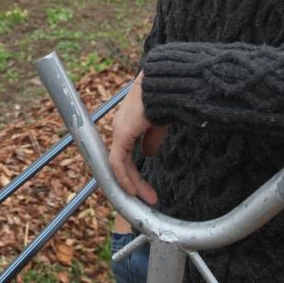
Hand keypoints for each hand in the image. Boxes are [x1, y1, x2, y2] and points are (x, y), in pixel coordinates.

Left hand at [108, 75, 167, 205]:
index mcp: (128, 123)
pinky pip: (118, 163)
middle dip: (134, 181)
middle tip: (148, 197)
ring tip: (146, 198)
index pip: (124, 152)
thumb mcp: (158, 123)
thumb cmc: (165, 97)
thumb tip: (148, 153)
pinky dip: (125, 178)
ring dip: (132, 183)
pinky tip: (134, 191)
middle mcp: (120, 127)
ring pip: (119, 164)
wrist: (165, 84)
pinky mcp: (121, 134)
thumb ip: (151, 138)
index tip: (143, 186)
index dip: (131, 170)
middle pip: (121, 161)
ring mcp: (119, 130)